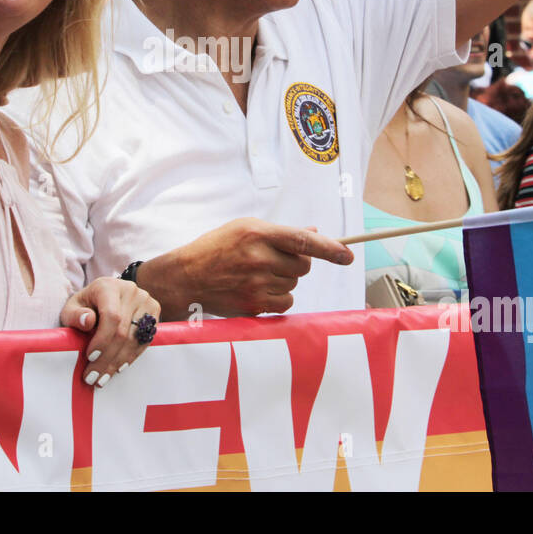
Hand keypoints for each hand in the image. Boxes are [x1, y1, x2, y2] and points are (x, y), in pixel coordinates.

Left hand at [60, 278, 160, 387]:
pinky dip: (131, 356)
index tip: (90, 358)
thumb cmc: (87, 304)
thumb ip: (75, 314)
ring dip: (118, 362)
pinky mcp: (154, 311)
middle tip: (93, 378)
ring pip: (135, 338)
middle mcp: (130, 291)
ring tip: (103, 377)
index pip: (111, 316)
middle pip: (123, 331)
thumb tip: (88, 321)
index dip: (102, 340)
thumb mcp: (72, 306)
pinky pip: (144, 340)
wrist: (109, 294)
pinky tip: (118, 367)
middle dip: (107, 358)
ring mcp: (145, 301)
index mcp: (108, 287)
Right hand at [137, 218, 352, 319]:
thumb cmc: (215, 249)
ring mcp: (257, 283)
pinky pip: (286, 302)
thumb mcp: (243, 228)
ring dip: (285, 280)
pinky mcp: (254, 305)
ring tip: (258, 275)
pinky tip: (260, 290)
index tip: (347, 255)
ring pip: (294, 283)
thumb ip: (279, 232)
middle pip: (303, 264)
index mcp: (257, 232)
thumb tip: (314, 234)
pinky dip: (280, 298)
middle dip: (296, 262)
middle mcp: (259, 257)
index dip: (330, 248)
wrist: (186, 278)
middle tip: (274, 260)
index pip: (304, 240)